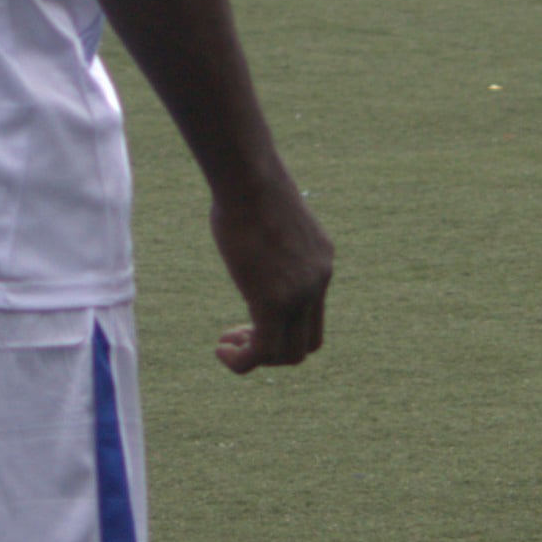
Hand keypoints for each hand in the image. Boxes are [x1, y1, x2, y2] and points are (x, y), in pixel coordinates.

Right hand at [208, 178, 332, 369]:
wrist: (249, 180)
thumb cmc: (246, 186)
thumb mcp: (266, 214)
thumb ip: (266, 235)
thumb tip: (246, 226)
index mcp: (320, 261)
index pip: (313, 313)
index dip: (284, 325)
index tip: (251, 316)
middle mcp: (318, 281)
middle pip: (307, 341)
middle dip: (273, 347)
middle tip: (238, 335)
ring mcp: (300, 294)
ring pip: (288, 354)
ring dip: (256, 357)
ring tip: (227, 346)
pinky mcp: (274, 303)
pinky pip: (262, 352)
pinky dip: (242, 361)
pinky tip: (221, 351)